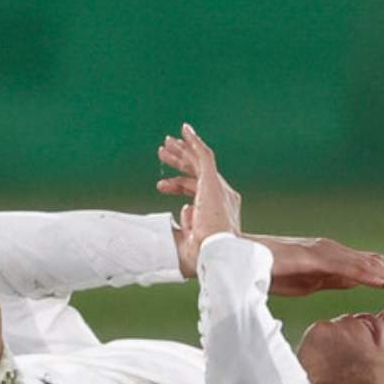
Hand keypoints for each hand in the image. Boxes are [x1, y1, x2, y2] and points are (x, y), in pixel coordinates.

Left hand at [156, 124, 242, 273]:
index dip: (178, 184)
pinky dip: (194, 142)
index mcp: (218, 209)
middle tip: (164, 153)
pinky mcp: (213, 181)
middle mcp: (223, 194)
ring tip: (165, 145)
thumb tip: (186, 209)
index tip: (160, 185)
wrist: (217, 252)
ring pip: (199, 161)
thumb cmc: (204, 253)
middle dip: (180, 162)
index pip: (196, 189)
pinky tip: (185, 131)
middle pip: (198, 172)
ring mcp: (218, 187)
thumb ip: (188, 224)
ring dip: (182, 150)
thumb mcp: (191, 238)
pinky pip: (204, 155)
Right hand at [255, 235, 383, 300]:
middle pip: (373, 262)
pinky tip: (380, 283)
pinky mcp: (315, 258)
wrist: (245, 259)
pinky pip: (346, 266)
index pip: (368, 265)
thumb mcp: (310, 281)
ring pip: (365, 263)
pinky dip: (367, 274)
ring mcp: (325, 252)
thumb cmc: (272, 270)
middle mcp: (332, 250)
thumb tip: (350, 283)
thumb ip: (330, 280)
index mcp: (332, 257)